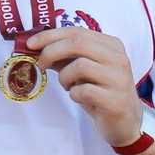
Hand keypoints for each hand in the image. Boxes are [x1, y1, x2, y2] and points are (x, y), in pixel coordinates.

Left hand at [28, 27, 143, 146]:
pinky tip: (78, 97)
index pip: (76, 32)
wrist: (124, 123)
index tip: (30, 44)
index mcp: (111, 45)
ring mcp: (120, 79)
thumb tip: (34, 47)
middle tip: (40, 64)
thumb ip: (64, 56)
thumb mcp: (82, 70)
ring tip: (68, 86)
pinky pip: (84, 91)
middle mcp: (119, 58)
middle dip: (51, 52)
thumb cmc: (100, 92)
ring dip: (65, 77)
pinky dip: (74, 94)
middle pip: (78, 44)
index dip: (50, 35)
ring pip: (80, 66)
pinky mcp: (116, 100)